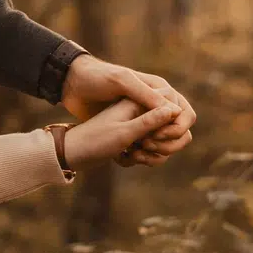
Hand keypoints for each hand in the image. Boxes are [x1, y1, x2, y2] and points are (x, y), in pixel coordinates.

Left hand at [61, 100, 185, 169]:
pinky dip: (140, 158)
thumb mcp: (120, 122)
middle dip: (163, 147)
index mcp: (151, 95)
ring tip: (129, 155)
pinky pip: (151, 152)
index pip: (184, 114)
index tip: (150, 139)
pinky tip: (122, 158)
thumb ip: (148, 117)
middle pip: (178, 132)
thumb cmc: (91, 121)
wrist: (68, 138)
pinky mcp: (135, 137)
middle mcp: (151, 108)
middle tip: (139, 149)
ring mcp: (143, 123)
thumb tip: (175, 112)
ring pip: (165, 145)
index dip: (173, 130)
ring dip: (151, 156)